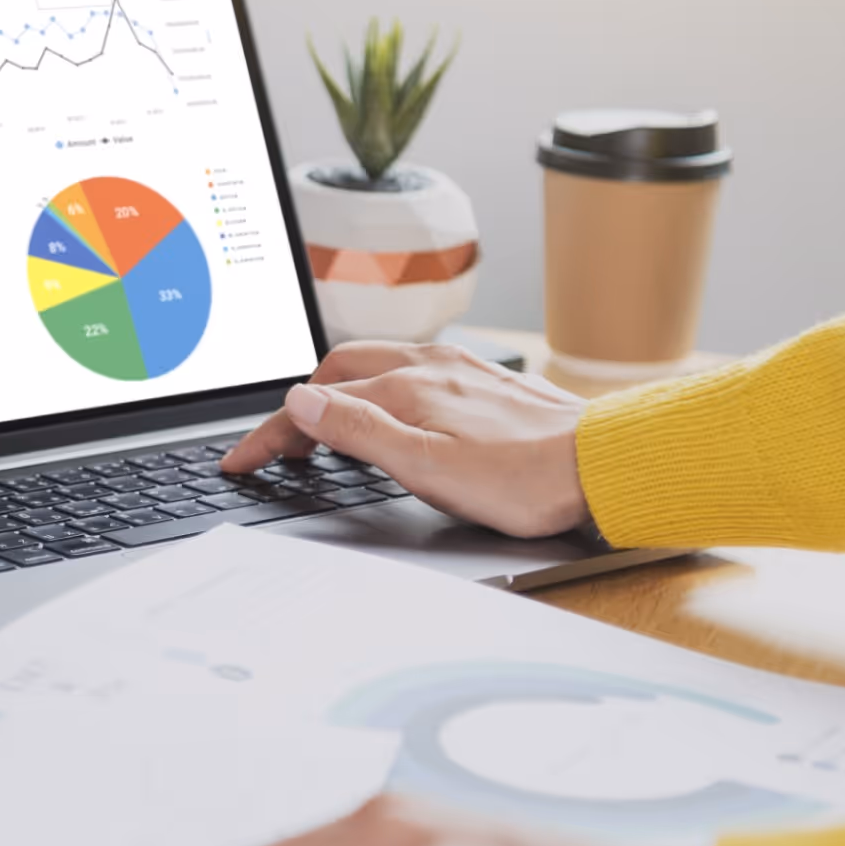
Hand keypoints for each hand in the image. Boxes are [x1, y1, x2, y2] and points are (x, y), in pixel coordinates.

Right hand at [221, 342, 590, 538]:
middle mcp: (429, 367)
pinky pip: (413, 370)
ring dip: (339, 389)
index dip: (270, 435)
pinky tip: (394, 410)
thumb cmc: (523, 479)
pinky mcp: (483, 381)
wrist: (603, 467)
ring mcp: (458, 370)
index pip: (316, 404)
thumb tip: (299, 400)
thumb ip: (357, 429)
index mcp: (405, 387)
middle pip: (340, 369)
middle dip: (300, 402)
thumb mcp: (425, 467)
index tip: (241, 460)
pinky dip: (380, 387)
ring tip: (325, 424)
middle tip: (281, 443)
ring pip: (377, 365)